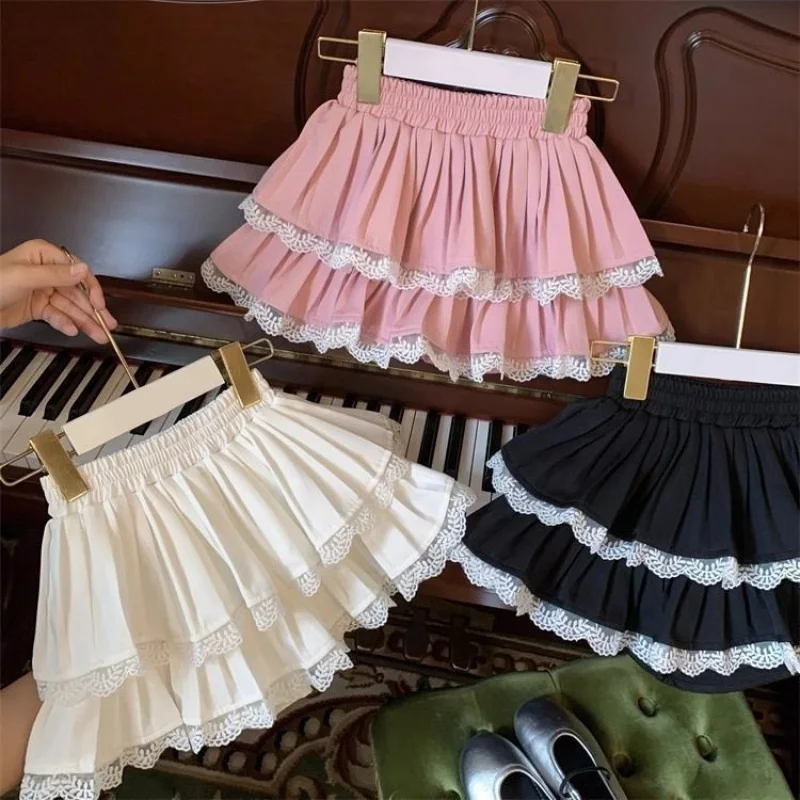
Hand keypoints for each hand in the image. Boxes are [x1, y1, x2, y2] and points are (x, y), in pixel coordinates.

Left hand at [0, 239, 116, 342]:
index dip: (91, 288)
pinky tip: (72, 330)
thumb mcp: (24, 277)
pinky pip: (57, 315)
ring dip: (84, 321)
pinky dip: (65, 323)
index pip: (76, 271)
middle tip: (107, 324)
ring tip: (97, 334)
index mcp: (43, 256)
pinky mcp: (36, 307)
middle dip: (92, 310)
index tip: (99, 304)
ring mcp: (41, 290)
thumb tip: (82, 269)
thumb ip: (56, 274)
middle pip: (76, 292)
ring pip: (69, 306)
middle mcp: (45, 272)